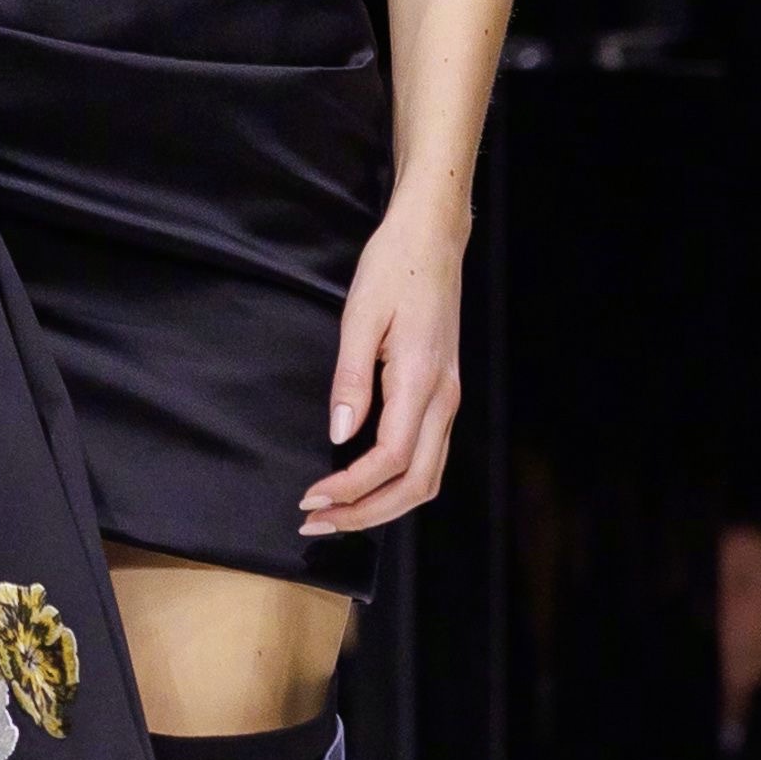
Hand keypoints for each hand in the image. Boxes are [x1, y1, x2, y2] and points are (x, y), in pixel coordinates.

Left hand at [301, 194, 465, 537]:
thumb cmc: (394, 267)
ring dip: (384, 505)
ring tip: (338, 513)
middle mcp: (444, 398)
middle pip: (416, 485)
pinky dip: (398, 484)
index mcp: (421, 381)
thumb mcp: (360, 316)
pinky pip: (428, 458)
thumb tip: (339, 435)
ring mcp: (448, 398)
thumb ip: (351, 379)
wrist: (432, 238)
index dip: (350, 487)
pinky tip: (364, 485)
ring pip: (428, 478)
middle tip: (318, 521)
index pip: (390, 459)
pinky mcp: (443, 394)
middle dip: (367, 513)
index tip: (311, 497)